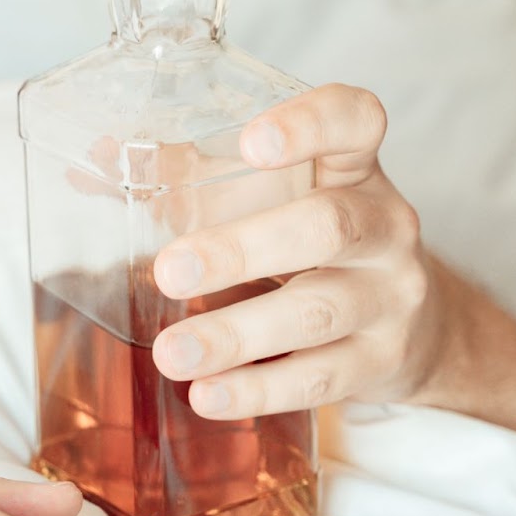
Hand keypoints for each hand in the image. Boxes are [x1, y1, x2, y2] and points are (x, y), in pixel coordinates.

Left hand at [149, 83, 450, 417]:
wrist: (416, 327)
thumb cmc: (311, 244)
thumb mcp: (267, 200)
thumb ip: (186, 173)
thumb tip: (99, 155)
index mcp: (353, 167)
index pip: (355, 121)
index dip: (310, 124)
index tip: (250, 141)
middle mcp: (384, 224)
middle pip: (328, 226)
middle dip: (241, 250)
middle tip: (169, 272)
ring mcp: (391, 295)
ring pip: (317, 311)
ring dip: (236, 335)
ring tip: (171, 353)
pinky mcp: (383, 360)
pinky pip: (319, 378)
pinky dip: (258, 390)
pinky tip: (207, 394)